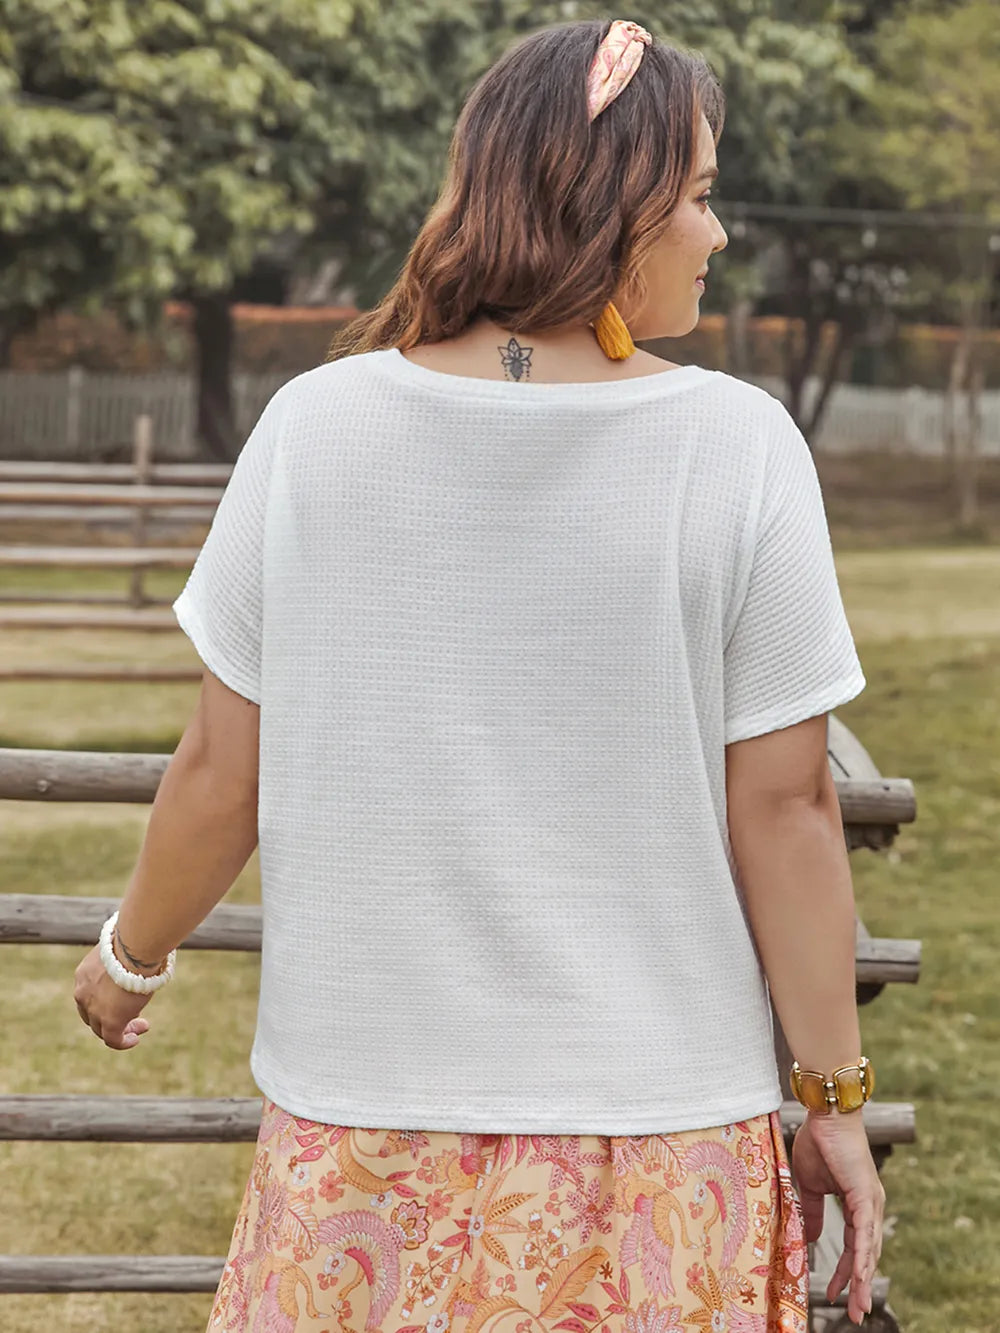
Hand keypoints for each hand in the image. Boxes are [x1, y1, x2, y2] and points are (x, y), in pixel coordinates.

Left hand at [73, 943, 152, 1049]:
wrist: (134, 948)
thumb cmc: (134, 940)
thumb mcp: (122, 948)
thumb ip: (123, 956)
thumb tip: (138, 950)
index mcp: (84, 974)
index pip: (89, 993)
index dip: (104, 998)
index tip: (123, 997)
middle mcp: (83, 993)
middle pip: (92, 1013)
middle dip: (111, 1015)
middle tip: (133, 1013)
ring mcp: (94, 1009)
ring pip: (102, 1028)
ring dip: (121, 1028)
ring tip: (140, 1026)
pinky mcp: (109, 1021)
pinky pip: (113, 1040)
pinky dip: (123, 1041)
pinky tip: (135, 1038)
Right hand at [792, 1110, 885, 1325]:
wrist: (827, 1115)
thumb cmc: (820, 1142)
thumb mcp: (810, 1185)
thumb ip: (812, 1212)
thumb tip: (809, 1239)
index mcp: (859, 1204)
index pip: (854, 1246)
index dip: (846, 1271)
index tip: (832, 1292)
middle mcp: (871, 1207)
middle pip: (866, 1255)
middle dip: (860, 1286)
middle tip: (856, 1314)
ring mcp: (872, 1202)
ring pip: (869, 1249)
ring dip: (864, 1280)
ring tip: (859, 1306)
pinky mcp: (866, 1196)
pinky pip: (864, 1233)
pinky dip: (864, 1257)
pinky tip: (861, 1277)